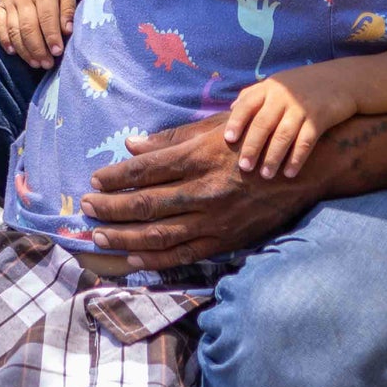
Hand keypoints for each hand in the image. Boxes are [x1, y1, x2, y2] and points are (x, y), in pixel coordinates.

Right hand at [0, 0, 79, 66]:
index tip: (58, 52)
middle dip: (38, 48)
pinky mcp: (0, 3)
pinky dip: (3, 38)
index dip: (51, 37)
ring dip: (23, 49)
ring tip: (35, 63)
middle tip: (47, 64)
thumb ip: (68, 7)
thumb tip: (67, 31)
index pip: (47, 17)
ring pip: (13, 29)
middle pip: (28, 27)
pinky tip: (12, 52)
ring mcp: (10, 0)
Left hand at [80, 117, 319, 268]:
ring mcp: (215, 219)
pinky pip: (185, 254)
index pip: (146, 170)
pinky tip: (132, 257)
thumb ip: (172, 139)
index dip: (116, 178)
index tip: (94, 181)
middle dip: (111, 208)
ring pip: (160, 234)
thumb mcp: (214, 128)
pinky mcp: (225, 239)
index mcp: (199, 157)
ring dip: (124, 237)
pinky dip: (156, 259)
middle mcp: (204, 190)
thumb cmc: (251, 141)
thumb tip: (132, 145)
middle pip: (147, 203)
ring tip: (98, 236)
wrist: (300, 170)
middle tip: (85, 208)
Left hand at [223, 66, 357, 179]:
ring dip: (273, 157)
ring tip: (265, 175)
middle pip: (263, 123)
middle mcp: (283, 96)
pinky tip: (289, 173)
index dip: (236, 121)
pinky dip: (296, 158)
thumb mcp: (277, 83)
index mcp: (269, 88)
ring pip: (283, 135)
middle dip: (252, 146)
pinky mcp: (320, 118)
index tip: (228, 139)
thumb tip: (230, 107)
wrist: (341, 79)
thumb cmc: (302, 85)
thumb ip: (254, 94)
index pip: (247, 104)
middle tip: (243, 167)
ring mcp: (301, 107)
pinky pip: (305, 141)